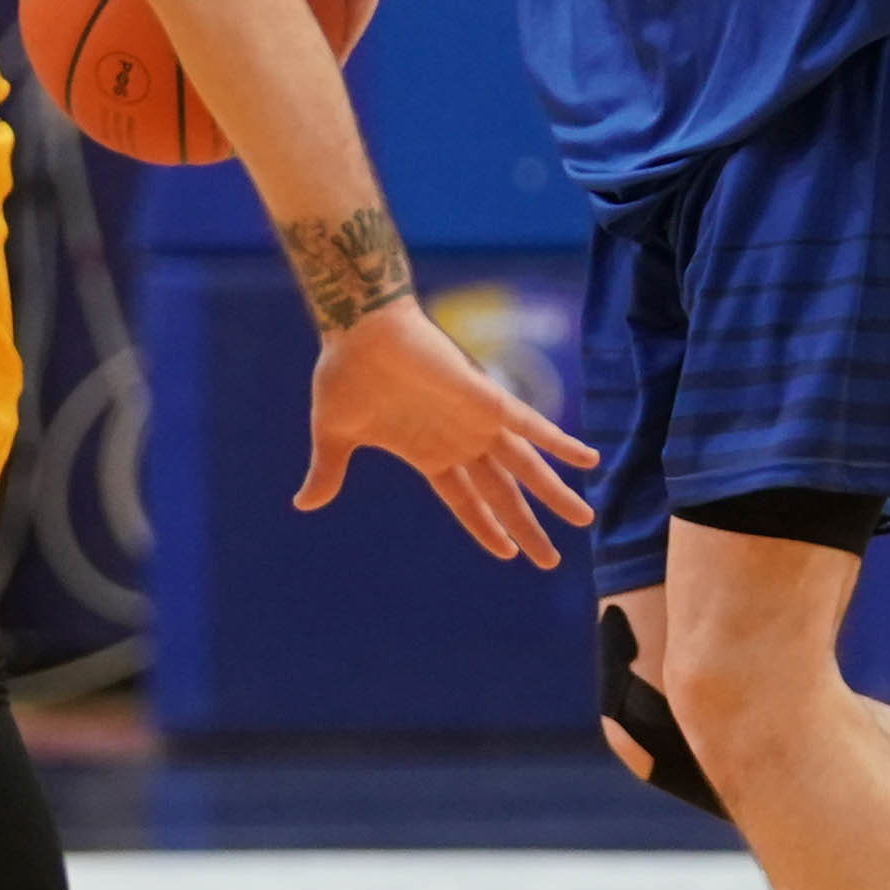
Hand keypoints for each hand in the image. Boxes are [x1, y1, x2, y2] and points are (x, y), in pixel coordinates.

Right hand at [294, 298, 598, 566]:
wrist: (356, 328)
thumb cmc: (345, 373)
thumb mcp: (334, 434)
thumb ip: (328, 472)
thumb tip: (302, 504)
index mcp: (428, 453)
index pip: (466, 501)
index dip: (487, 527)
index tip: (510, 554)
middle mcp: (459, 441)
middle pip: (503, 493)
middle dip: (528, 526)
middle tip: (552, 562)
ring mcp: (475, 421)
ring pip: (525, 466)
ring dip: (555, 493)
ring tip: (584, 518)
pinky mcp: (483, 396)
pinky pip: (531, 423)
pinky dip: (559, 441)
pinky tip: (587, 458)